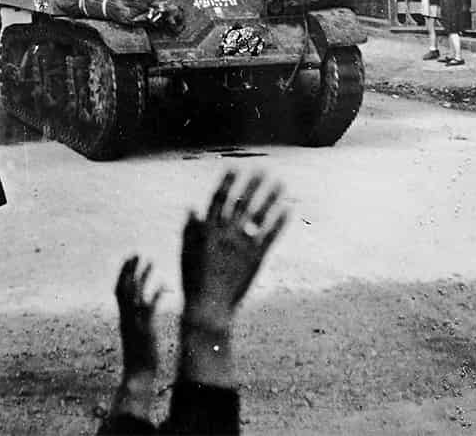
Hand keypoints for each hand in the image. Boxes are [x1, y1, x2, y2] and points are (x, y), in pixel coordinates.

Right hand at [115, 256, 162, 377]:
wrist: (137, 375)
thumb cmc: (139, 357)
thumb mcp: (136, 335)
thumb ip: (137, 321)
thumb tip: (142, 309)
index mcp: (123, 318)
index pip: (118, 290)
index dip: (123, 273)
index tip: (129, 258)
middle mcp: (126, 317)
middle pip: (125, 288)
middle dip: (130, 269)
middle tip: (137, 253)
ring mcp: (135, 323)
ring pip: (136, 294)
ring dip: (143, 276)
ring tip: (151, 261)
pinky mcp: (146, 330)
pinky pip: (150, 308)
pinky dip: (156, 295)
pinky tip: (164, 285)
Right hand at [180, 171, 286, 331]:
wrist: (208, 308)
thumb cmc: (194, 280)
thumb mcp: (187, 252)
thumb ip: (190, 229)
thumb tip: (192, 208)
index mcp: (207, 230)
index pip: (219, 200)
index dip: (227, 182)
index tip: (235, 168)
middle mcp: (225, 233)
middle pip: (241, 202)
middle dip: (252, 184)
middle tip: (262, 169)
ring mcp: (241, 245)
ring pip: (258, 215)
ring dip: (270, 197)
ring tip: (280, 184)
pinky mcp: (255, 258)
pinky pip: (269, 236)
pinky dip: (279, 222)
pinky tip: (288, 210)